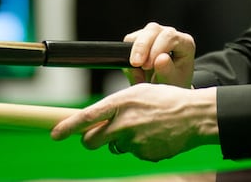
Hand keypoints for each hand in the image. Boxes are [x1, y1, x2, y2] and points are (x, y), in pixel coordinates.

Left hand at [49, 83, 217, 161]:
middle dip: (92, 140)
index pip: (87, 117)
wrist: (195, 116)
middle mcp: (124, 123)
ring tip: (144, 127)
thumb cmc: (168, 100)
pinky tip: (154, 136)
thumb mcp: (139, 93)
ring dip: (122, 141)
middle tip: (101, 135)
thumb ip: (117, 107)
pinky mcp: (144, 155)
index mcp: (122, 102)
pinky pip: (134, 154)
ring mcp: (134, 142)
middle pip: (92, 141)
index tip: (55, 134)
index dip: (68, 127)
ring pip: (115, 147)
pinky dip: (139, 147)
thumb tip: (97, 122)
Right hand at [124, 22, 195, 87]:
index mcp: (185, 43)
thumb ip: (167, 71)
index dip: (157, 49)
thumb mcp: (172, 83)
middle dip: (142, 47)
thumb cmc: (173, 84)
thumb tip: (160, 58)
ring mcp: (156, 34)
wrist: (166, 88)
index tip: (148, 65)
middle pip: (153, 30)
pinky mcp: (142, 38)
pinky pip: (130, 41)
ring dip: (134, 51)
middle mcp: (170, 35)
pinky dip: (128, 55)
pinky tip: (135, 70)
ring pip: (140, 34)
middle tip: (136, 64)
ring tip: (137, 71)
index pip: (170, 36)